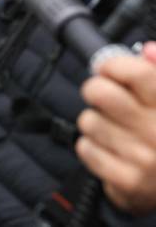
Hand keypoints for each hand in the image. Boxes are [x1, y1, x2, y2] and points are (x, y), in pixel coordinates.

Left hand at [76, 41, 155, 213]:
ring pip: (89, 121)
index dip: (113, 65)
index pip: (135, 72)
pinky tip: (112, 150)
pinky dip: (93, 148)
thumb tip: (147, 51)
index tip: (107, 69)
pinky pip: (85, 149)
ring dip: (96, 123)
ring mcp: (143, 158)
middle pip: (100, 92)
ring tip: (115, 130)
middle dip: (96, 90)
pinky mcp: (127, 181)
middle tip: (104, 98)